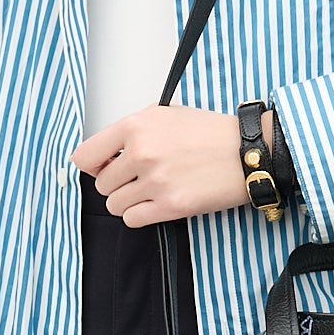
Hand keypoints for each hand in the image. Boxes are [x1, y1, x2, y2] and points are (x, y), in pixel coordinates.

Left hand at [72, 104, 246, 224]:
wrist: (248, 152)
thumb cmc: (211, 133)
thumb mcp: (165, 114)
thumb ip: (132, 131)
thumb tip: (105, 152)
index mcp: (137, 125)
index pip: (84, 156)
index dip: (91, 166)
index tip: (101, 168)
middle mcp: (142, 153)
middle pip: (101, 184)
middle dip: (116, 184)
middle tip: (138, 179)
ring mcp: (155, 181)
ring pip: (114, 205)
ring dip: (128, 202)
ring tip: (151, 191)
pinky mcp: (170, 206)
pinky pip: (132, 220)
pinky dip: (140, 215)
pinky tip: (157, 204)